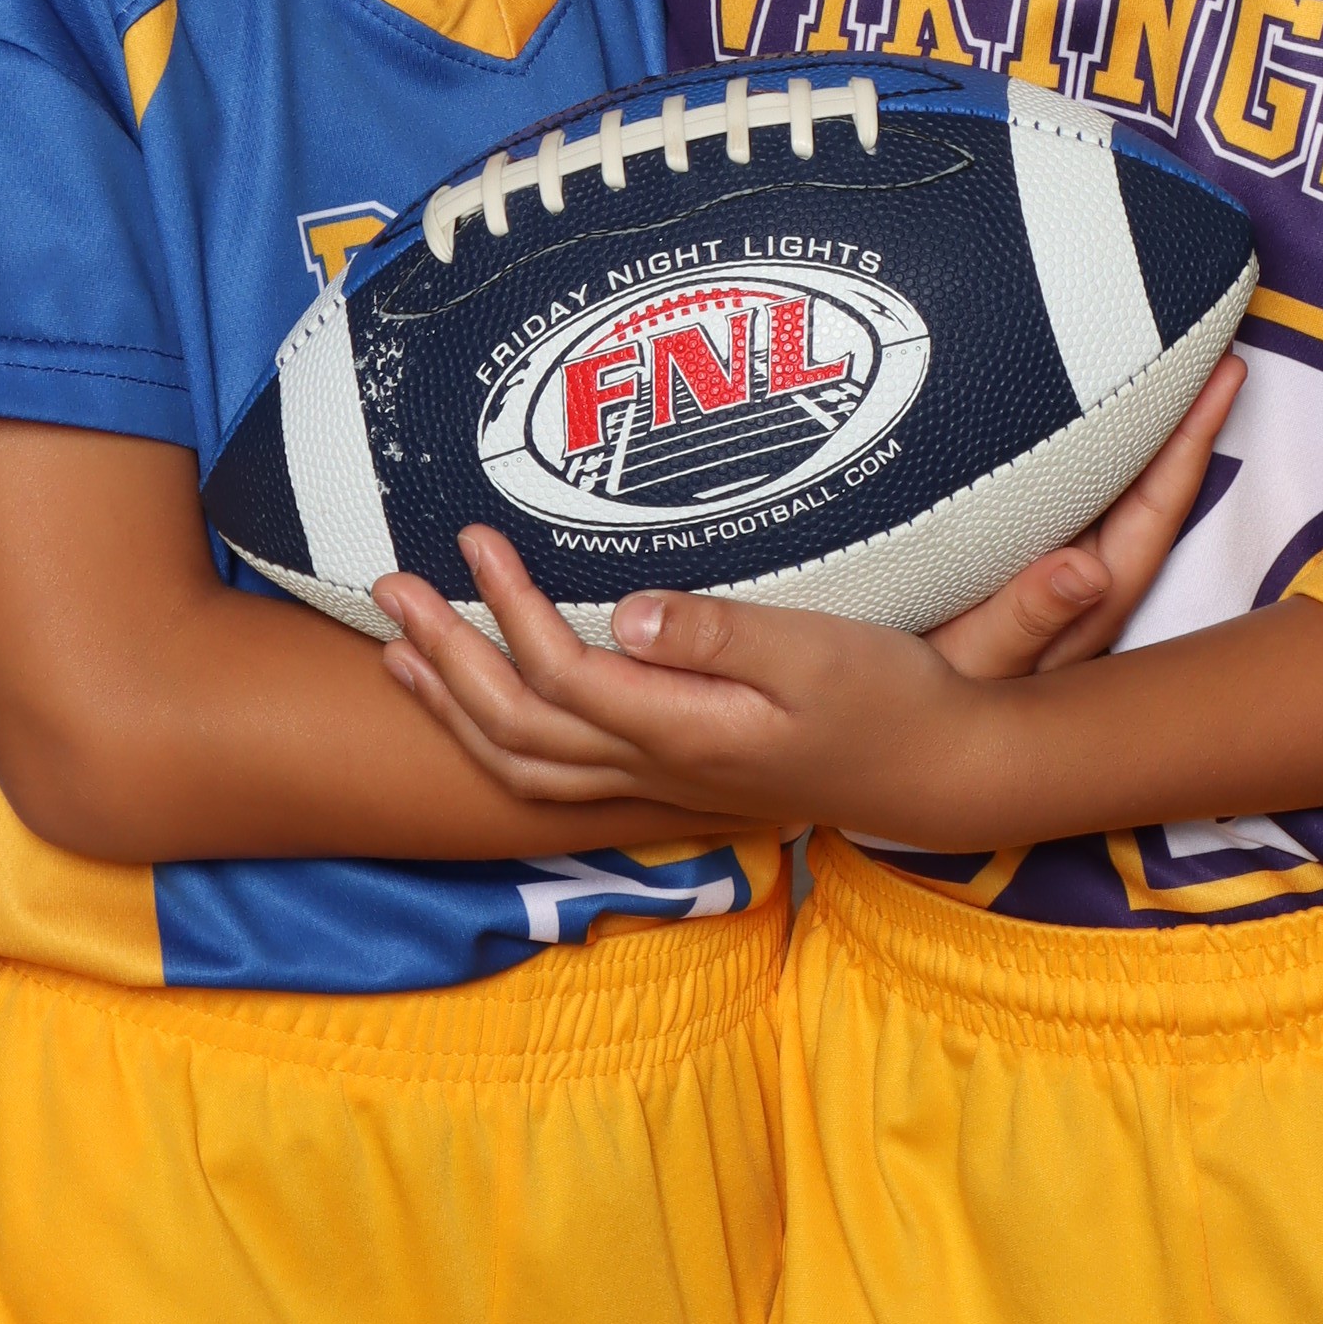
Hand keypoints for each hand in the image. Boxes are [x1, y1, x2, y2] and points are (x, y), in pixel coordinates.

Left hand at [374, 530, 994, 833]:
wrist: (930, 769)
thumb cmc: (885, 697)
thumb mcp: (820, 652)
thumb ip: (722, 633)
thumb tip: (628, 608)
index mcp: (687, 731)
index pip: (564, 675)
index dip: (507, 610)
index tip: (476, 538)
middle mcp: (657, 769)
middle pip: (517, 728)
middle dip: (446, 657)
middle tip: (392, 586)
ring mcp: (657, 785)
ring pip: (523, 767)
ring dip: (453, 707)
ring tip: (400, 651)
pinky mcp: (666, 782)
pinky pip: (551, 779)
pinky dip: (492, 742)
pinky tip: (475, 707)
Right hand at [925, 351, 1240, 677]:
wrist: (879, 715)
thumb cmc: (927, 704)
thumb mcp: (971, 663)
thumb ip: (1027, 618)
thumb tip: (1092, 571)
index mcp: (1090, 597)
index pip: (1158, 505)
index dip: (1195, 438)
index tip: (1227, 371)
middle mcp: (1083, 578)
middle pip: (1150, 485)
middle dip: (1181, 416)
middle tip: (1209, 340)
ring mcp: (1051, 568)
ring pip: (1112, 485)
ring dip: (1137, 427)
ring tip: (1159, 359)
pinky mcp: (1014, 558)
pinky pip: (1068, 489)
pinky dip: (1085, 446)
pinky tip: (1074, 413)